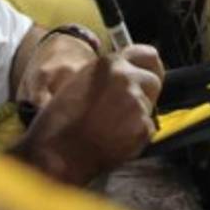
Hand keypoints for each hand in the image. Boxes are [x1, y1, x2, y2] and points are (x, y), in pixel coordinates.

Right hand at [15, 44, 163, 184]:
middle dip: (146, 94)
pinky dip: (135, 136)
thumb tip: (125, 78)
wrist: (56, 153)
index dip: (150, 68)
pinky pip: (147, 129)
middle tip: (126, 109)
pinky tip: (114, 139)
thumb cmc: (59, 121)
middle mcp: (127, 78)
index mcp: (111, 64)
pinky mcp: (142, 127)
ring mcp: (136, 103)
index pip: (147, 56)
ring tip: (111, 127)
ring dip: (137, 116)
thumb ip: (107, 76)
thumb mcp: (79, 82)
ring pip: (149, 107)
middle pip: (153, 81)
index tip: (149, 74)